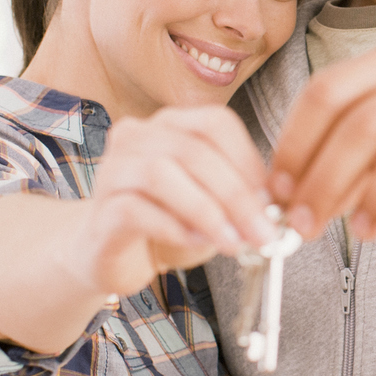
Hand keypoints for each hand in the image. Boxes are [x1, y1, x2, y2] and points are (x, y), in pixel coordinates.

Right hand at [74, 105, 280, 291]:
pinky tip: (197, 242)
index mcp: (171, 124)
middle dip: (235, 195)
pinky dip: (174, 227)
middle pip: (193, 150)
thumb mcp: (213, 201)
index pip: (215, 123)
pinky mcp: (101, 209)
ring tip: (232, 241)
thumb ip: (240, 194)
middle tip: (262, 231)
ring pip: (161, 173)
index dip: (247, 160)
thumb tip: (275, 205)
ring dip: (206, 211)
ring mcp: (113, 170)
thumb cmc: (168, 221)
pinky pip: (136, 209)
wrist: (111, 252)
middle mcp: (137, 136)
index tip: (273, 200)